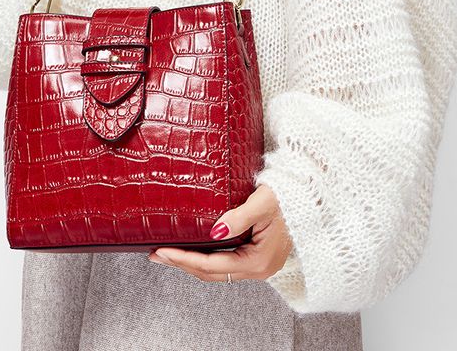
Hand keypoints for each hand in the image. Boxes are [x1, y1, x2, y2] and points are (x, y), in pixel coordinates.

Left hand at [148, 184, 292, 282]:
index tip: (163, 252)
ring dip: (192, 263)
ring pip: (217, 271)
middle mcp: (259, 268)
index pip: (212, 266)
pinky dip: (206, 258)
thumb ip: (239, 217)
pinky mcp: (257, 255)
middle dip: (182, 264)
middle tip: (157, 255)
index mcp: (260, 261)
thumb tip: (215, 231)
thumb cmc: (290, 197)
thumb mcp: (263, 203)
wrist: (311, 195)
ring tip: (169, 254)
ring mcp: (259, 264)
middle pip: (212, 274)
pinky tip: (194, 249)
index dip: (185, 260)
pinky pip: (226, 262)